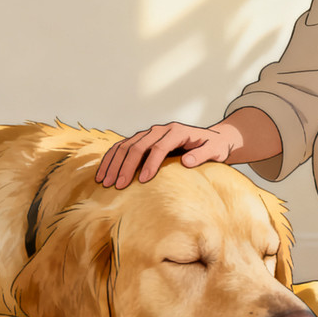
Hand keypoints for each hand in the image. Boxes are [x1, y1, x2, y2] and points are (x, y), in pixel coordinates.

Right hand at [95, 122, 238, 188]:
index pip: (159, 147)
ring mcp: (149, 134)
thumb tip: (186, 162)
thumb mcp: (215, 150)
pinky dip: (111, 160)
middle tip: (117, 186)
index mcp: (176, 131)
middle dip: (125, 166)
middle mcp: (159, 130)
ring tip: (105, 182)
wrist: (210, 138)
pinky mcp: (143, 141)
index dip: (150, 164)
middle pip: (137, 146)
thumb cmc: (213, 147)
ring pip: (125, 146)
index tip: (142, 181)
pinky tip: (103, 174)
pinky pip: (122, 148)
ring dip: (113, 163)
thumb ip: (203, 155)